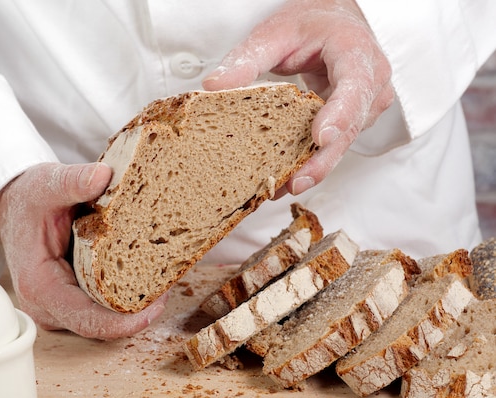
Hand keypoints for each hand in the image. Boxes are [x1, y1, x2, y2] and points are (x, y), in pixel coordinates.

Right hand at [0, 162, 166, 339]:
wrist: (15, 206)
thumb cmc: (28, 199)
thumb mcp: (47, 184)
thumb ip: (73, 180)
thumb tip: (103, 176)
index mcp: (40, 286)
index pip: (87, 320)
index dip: (124, 322)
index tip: (155, 307)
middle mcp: (48, 306)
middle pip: (100, 325)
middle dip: (137, 312)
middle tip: (168, 284)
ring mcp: (58, 308)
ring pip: (102, 320)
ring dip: (132, 306)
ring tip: (162, 279)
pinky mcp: (70, 301)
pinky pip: (100, 308)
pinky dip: (123, 297)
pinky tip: (145, 276)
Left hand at [203, 0, 393, 194]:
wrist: (334, 23)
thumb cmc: (311, 24)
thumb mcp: (276, 33)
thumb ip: (247, 58)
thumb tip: (214, 86)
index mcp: (356, 53)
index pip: (355, 86)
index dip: (340, 113)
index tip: (319, 137)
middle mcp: (371, 83)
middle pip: (350, 127)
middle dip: (322, 159)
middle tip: (294, 182)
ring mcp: (365, 106)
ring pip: (343, 143)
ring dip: (313, 167)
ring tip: (280, 187)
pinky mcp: (353, 121)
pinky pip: (334, 145)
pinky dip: (311, 161)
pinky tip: (285, 178)